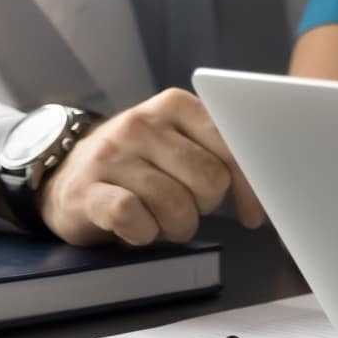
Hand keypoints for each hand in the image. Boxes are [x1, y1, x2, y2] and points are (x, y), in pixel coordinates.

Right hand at [36, 89, 265, 248]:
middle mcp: (142, 122)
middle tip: (190, 210)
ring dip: (177, 225)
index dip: (248, 185)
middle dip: (206, 206)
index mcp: (176, 104)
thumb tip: (271, 183)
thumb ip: (218, 152)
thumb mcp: (178, 143)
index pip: (231, 144)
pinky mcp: (86, 188)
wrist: (66, 174)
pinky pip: (133, 216)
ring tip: (165, 223)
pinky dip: (144, 233)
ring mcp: (111, 154)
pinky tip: (139, 229)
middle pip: (207, 178)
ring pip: (173, 201)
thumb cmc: (140, 164)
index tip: (253, 214)